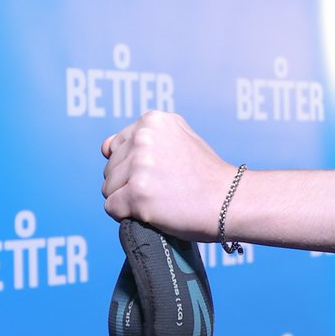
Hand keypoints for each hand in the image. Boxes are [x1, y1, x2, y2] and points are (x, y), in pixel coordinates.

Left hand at [101, 111, 237, 240]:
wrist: (228, 201)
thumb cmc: (206, 176)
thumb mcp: (181, 139)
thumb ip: (147, 138)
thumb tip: (105, 147)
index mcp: (152, 120)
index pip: (116, 146)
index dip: (133, 166)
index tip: (158, 174)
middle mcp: (143, 137)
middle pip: (110, 168)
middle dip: (129, 183)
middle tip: (161, 190)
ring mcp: (140, 165)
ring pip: (108, 188)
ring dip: (127, 199)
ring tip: (158, 200)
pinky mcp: (137, 193)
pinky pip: (111, 207)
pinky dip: (126, 215)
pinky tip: (151, 212)